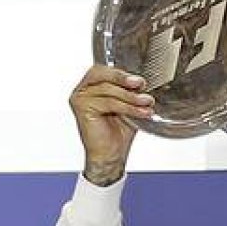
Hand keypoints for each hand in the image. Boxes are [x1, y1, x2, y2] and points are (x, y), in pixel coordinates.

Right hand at [69, 66, 153, 185]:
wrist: (111, 155)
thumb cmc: (117, 132)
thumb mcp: (128, 106)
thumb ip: (131, 92)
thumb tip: (144, 82)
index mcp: (92, 86)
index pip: (104, 70)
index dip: (121, 73)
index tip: (140, 80)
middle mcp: (83, 90)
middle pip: (102, 75)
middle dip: (124, 78)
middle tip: (141, 84)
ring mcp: (80, 98)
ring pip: (108, 90)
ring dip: (131, 96)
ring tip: (147, 102)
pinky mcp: (82, 108)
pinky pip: (109, 102)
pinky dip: (128, 107)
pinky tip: (141, 112)